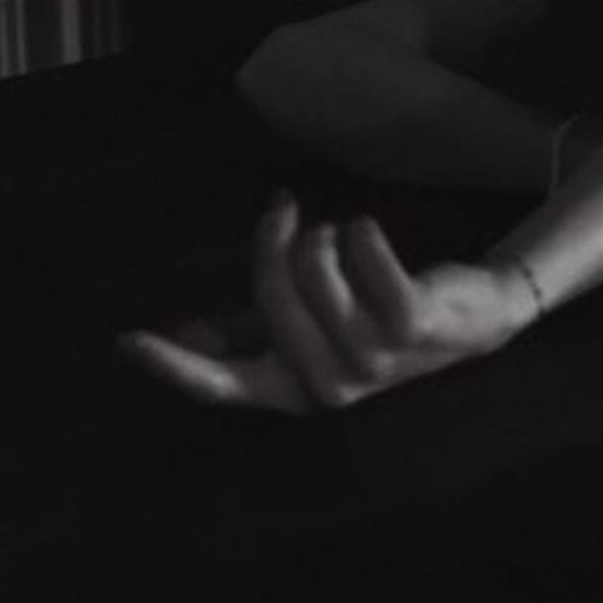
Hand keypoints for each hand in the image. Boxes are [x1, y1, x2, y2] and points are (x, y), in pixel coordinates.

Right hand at [119, 192, 537, 413]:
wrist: (474, 319)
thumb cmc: (377, 318)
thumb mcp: (314, 328)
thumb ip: (252, 328)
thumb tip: (186, 330)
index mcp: (295, 390)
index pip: (224, 386)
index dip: (175, 366)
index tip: (128, 341)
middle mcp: (330, 386)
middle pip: (269, 293)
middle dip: (272, 240)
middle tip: (285, 211)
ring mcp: (373, 359)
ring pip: (312, 268)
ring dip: (319, 235)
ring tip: (337, 238)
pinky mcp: (410, 323)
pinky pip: (361, 251)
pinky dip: (361, 230)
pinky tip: (370, 237)